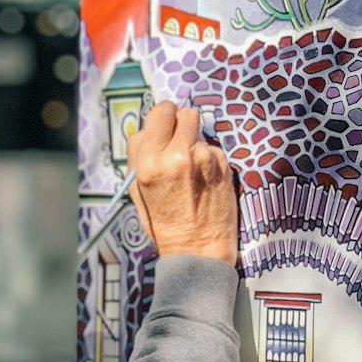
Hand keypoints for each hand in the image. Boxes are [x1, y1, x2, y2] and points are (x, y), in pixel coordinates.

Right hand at [126, 102, 237, 265]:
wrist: (197, 250)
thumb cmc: (164, 225)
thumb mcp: (138, 192)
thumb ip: (140, 159)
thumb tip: (147, 133)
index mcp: (149, 163)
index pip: (158, 114)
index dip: (161, 121)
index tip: (163, 129)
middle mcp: (176, 155)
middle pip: (181, 112)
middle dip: (179, 121)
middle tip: (179, 138)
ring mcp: (203, 158)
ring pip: (199, 129)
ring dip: (194, 140)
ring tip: (191, 166)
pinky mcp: (224, 164)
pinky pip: (213, 148)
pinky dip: (208, 158)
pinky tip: (204, 179)